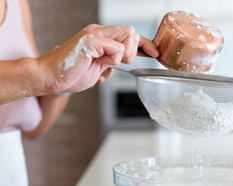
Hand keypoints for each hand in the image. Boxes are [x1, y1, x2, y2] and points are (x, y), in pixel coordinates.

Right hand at [37, 24, 158, 93]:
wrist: (50, 77)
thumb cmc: (71, 74)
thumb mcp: (99, 67)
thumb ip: (112, 60)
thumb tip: (125, 59)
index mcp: (101, 38)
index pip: (129, 36)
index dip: (145, 44)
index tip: (154, 53)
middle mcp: (99, 32)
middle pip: (132, 31)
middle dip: (135, 49)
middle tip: (121, 62)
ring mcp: (95, 35)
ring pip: (128, 34)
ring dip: (126, 53)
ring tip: (109, 62)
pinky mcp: (91, 40)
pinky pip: (117, 47)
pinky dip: (114, 59)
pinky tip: (101, 63)